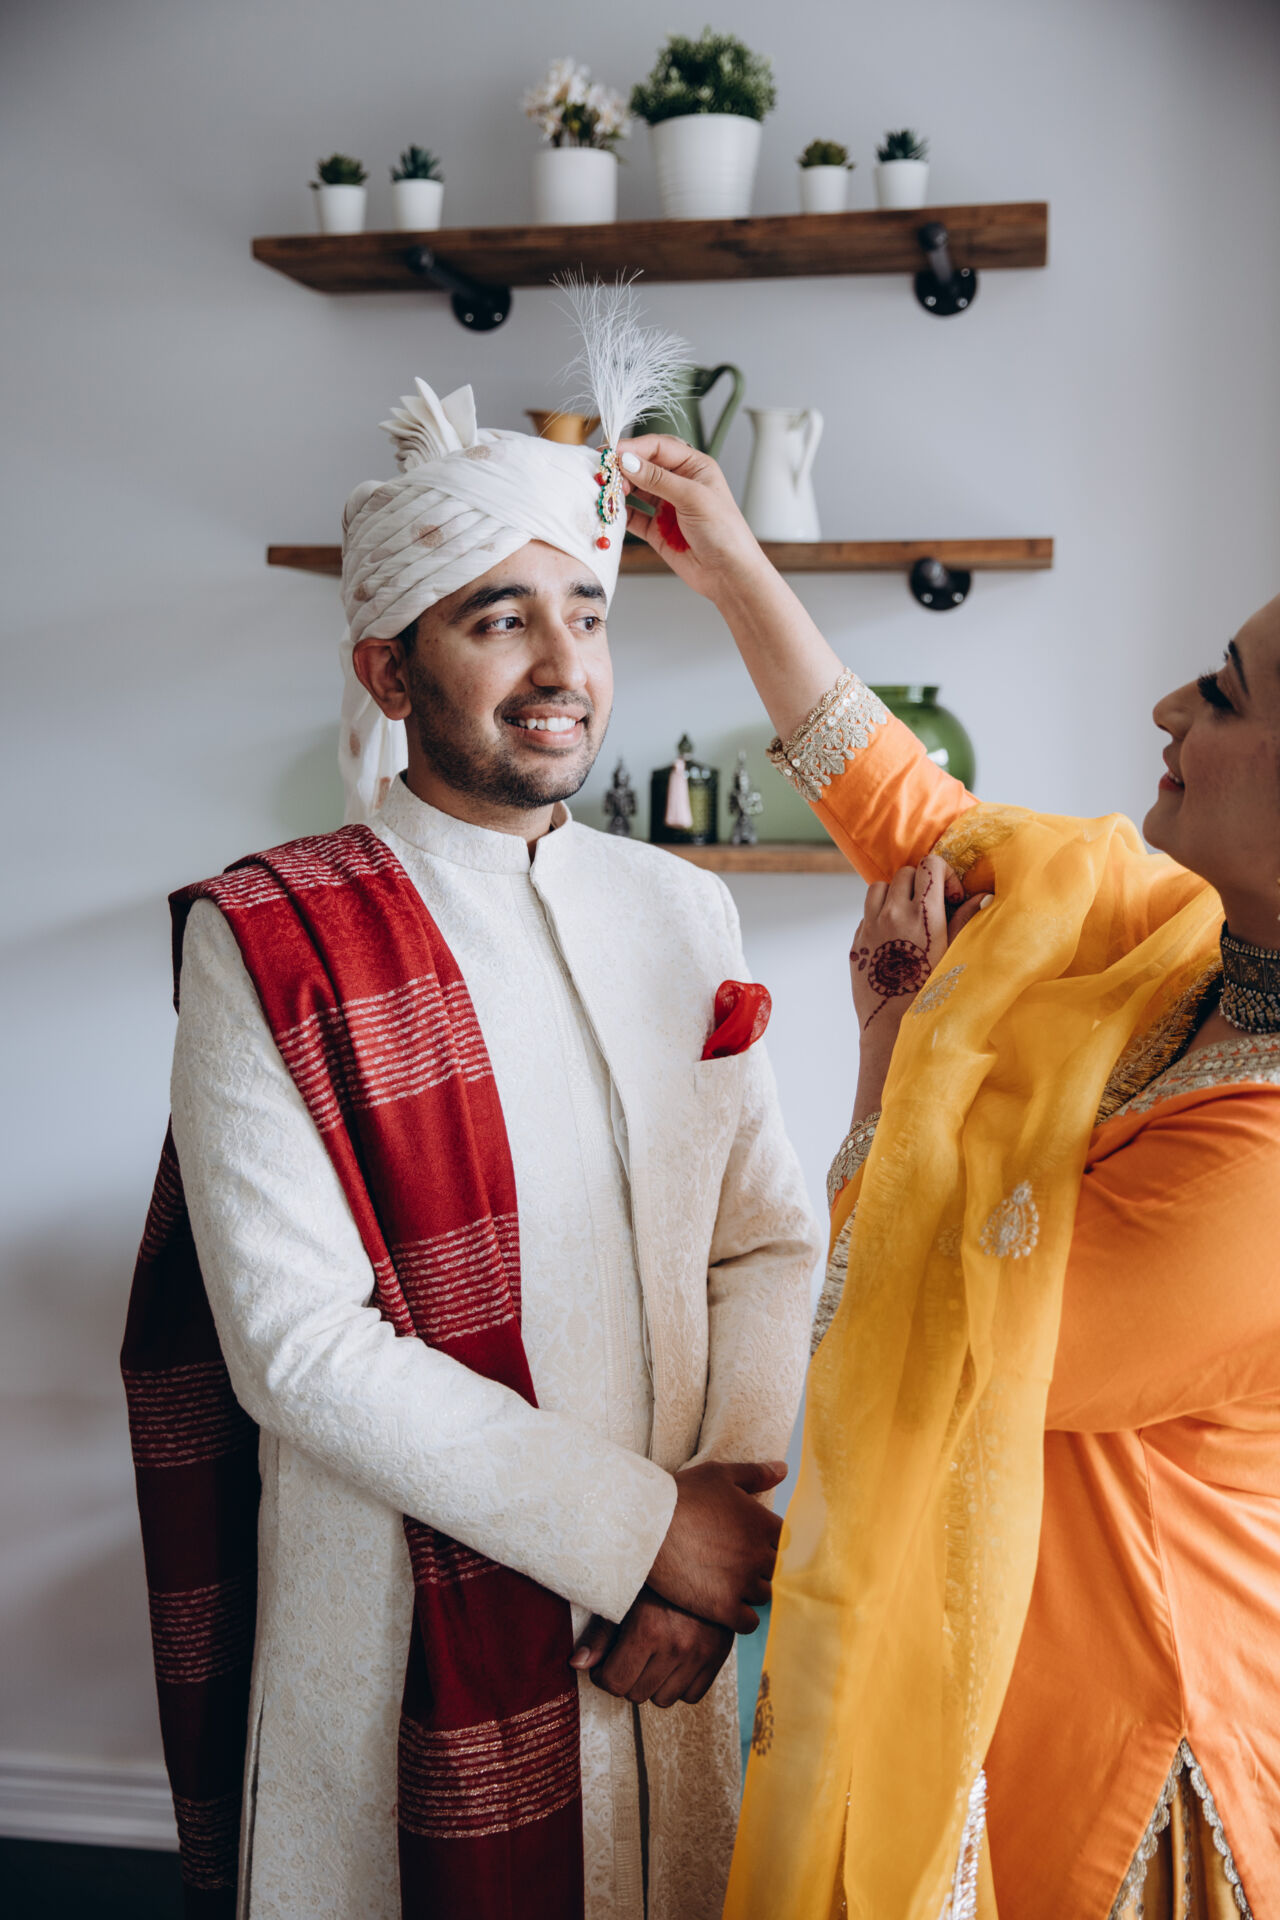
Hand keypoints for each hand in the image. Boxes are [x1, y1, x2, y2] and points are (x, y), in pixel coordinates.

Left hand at [569, 1588, 733, 1707]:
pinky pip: (691, 1696)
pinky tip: (674, 1662)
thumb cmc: (658, 1576)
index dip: (604, 1676)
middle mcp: (676, 1646)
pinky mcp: (718, 1658)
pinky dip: (680, 1685)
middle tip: (629, 1656)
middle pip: (636, 1694)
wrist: (705, 1560)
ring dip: (653, 1684)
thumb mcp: (626, 1596)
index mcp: (648, 1629)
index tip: (606, 1665)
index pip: (615, 1682)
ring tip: (652, 1657)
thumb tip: (577, 1664)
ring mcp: (700, 1654)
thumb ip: (601, 1633)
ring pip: (662, 1699)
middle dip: (627, 1678)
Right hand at [616, 435, 767, 601]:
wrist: (729, 574)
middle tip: (604, 473)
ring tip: (606, 491)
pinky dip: (620, 513)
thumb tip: (628, 461)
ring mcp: (666, 507)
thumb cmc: (725, 532)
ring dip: (619, 489)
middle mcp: (679, 483)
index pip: (658, 447)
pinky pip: (633, 516)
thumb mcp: (693, 497)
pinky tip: (611, 511)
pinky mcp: (656, 530)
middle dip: (623, 468)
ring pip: (635, 490)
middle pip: (643, 466)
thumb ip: (658, 479)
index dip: (633, 448)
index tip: (612, 453)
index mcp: (694, 467)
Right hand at [645, 1459, 786, 1632]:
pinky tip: (727, 1606)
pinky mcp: (723, 1607)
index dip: (767, 1541)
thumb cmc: (683, 1495)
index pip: (784, 1541)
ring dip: (751, 1591)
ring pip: (764, 1596)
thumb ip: (756, 1473)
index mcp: (762, 1524)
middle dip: (760, 1566)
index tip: (748, 1541)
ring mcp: (742, 1583)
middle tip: (734, 1561)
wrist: (648, 1526)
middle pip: (776, 1570)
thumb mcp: (720, 1475)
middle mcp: (758, 1555)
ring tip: (728, 1582)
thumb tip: (784, 1469)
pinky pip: (749, 1623)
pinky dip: (742, 1617)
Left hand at [850, 855, 990, 1115]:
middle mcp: (892, 914)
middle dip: (922, 884)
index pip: (930, 866)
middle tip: (933, 909)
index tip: (952, 897)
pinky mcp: (856, 942)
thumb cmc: (930, 995)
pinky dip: (880, 915)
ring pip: (879, 887)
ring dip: (895, 894)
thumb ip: (966, 921)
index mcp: (922, 915)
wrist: (892, 1028)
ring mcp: (869, 927)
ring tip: (909, 918)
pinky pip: (867, 913)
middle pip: (905, 874)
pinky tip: (894, 939)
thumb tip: (983, 896)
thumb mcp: (954, 956)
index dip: (944, 875)